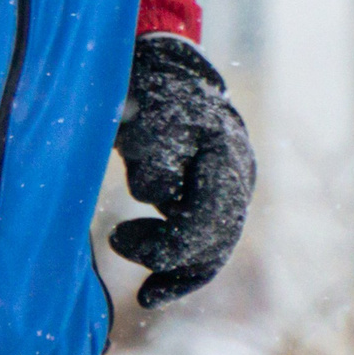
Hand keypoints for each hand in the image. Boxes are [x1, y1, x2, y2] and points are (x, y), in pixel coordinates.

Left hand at [110, 35, 254, 307]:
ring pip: (212, 247)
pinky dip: (178, 264)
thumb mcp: (144, 112)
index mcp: (224, 150)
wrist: (159, 65)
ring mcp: (228, 187)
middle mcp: (236, 173)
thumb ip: (156, 152)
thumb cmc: (147, 88)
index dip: (177, 245)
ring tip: (120, 240)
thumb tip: (160, 195)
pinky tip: (151, 288)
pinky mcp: (209, 197)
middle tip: (117, 241)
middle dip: (169, 254)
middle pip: (218, 237)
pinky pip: (203, 243)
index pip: (213, 214)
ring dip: (170, 260)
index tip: (131, 251)